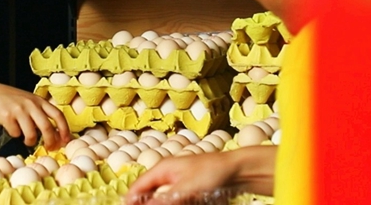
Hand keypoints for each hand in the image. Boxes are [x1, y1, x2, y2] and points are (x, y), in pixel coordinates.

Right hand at [0, 82, 70, 150]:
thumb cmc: (12, 100)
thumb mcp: (30, 101)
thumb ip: (41, 113)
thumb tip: (54, 134)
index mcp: (39, 101)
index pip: (58, 115)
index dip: (64, 129)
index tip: (66, 140)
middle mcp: (31, 104)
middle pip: (47, 127)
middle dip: (50, 141)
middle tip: (49, 148)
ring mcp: (19, 110)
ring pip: (31, 133)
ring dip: (30, 141)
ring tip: (27, 140)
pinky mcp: (7, 116)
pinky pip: (15, 133)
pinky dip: (15, 135)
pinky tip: (12, 129)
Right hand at [126, 147, 276, 201]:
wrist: (239, 171)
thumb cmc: (212, 172)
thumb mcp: (186, 188)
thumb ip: (164, 199)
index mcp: (163, 168)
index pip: (139, 186)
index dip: (131, 200)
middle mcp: (168, 175)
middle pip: (149, 194)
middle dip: (146, 203)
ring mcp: (179, 183)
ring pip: (162, 199)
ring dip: (160, 203)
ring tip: (166, 204)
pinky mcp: (190, 191)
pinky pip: (176, 199)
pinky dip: (173, 202)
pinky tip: (186, 202)